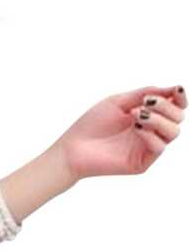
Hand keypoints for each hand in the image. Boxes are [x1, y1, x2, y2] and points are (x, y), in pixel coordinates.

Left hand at [54, 84, 185, 179]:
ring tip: (138, 114)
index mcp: (147, 116)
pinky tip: (135, 128)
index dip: (180, 98)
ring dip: (159, 119)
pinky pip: (159, 147)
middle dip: (167, 107)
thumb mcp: (119, 101)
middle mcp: (150, 131)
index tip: (177, 90)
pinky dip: (150, 134)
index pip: (173, 107)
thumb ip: (144, 93)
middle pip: (178, 118)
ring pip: (173, 132)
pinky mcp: (142, 162)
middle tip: (147, 102)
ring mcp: (147, 147)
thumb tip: (172, 89)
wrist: (74, 147)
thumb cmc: (92, 124)